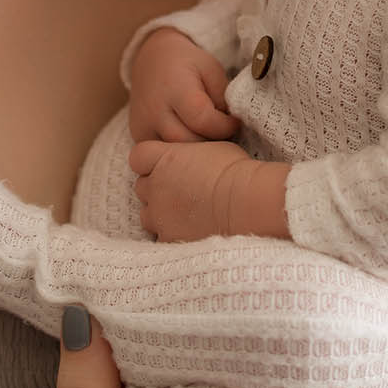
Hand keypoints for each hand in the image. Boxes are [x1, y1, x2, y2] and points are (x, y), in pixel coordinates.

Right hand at [128, 28, 238, 144]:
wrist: (152, 59)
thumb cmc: (187, 64)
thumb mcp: (211, 69)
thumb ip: (222, 96)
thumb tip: (230, 125)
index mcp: (175, 88)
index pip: (203, 120)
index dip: (225, 126)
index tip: (234, 122)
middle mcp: (155, 110)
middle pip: (188, 142)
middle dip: (211, 143)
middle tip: (223, 135)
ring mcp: (143, 126)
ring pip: (174, 155)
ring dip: (196, 153)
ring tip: (208, 138)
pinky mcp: (138, 136)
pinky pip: (162, 156)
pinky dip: (179, 154)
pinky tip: (191, 142)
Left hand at [128, 137, 253, 239]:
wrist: (248, 203)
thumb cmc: (237, 171)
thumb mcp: (212, 148)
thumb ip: (189, 154)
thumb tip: (192, 159)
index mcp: (164, 159)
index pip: (139, 156)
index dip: (150, 161)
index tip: (167, 166)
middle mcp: (156, 186)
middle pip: (142, 186)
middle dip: (157, 189)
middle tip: (182, 192)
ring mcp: (159, 214)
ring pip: (147, 215)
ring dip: (161, 214)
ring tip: (187, 215)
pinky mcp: (168, 238)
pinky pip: (161, 237)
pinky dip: (172, 235)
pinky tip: (192, 232)